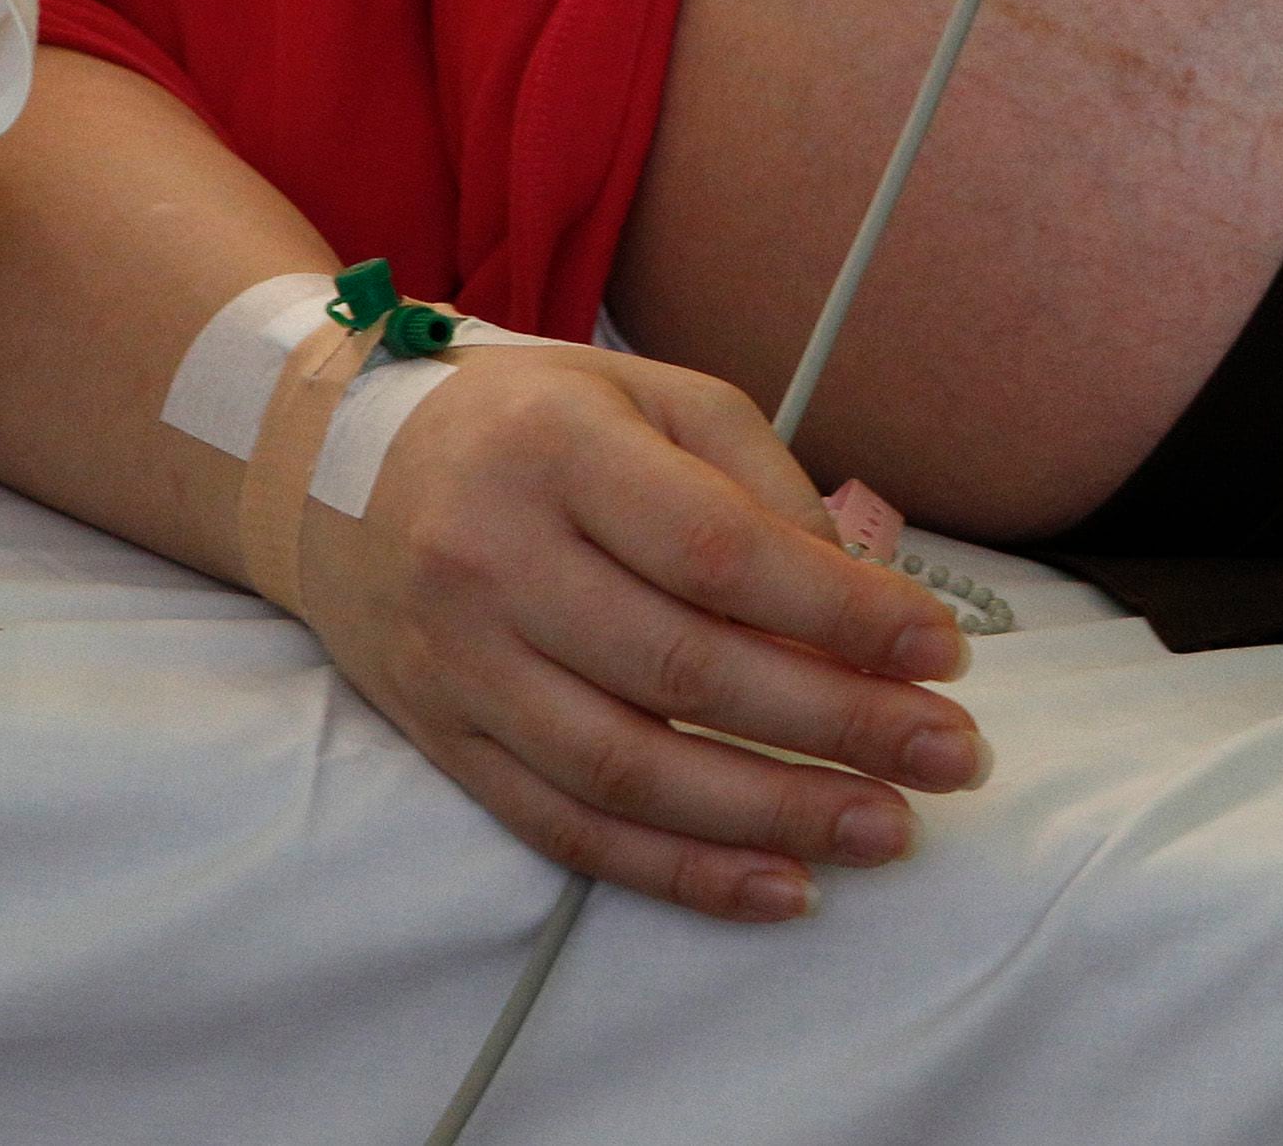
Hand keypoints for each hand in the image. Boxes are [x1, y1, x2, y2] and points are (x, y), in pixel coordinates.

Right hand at [295, 344, 988, 923]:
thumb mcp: (651, 397)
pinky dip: (681, 870)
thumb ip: (761, 484)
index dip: (840, 612)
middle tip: (953, 754)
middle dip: (840, 723)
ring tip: (889, 829)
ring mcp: (459, 666)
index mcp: (557, 454)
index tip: (943, 649)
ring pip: (630, 771)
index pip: (718, 551)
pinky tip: (781, 886)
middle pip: (685, 670)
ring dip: (774, 814)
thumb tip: (869, 597)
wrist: (328, 466)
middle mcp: (493, 562)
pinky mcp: (444, 743)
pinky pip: (568, 830)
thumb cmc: (532, 422)